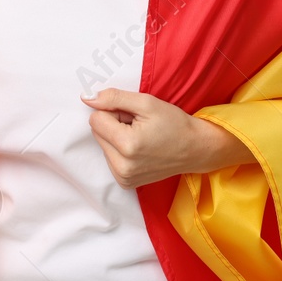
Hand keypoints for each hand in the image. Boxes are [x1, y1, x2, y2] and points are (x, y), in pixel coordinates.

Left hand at [81, 87, 255, 188]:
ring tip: (142, 138)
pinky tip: (140, 150)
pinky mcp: (125, 183)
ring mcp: (123, 177)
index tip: (133, 115)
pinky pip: (110, 158)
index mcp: (127, 145)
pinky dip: (121, 151)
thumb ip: (114, 98)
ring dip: (117, 138)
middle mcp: (122, 166)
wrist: (195, 149)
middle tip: (139, 126)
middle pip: (97, 133)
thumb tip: (87, 97)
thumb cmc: (174, 123)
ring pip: (102, 146)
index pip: (95, 119)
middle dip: (114, 124)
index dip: (113, 111)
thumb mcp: (147, 102)